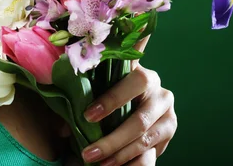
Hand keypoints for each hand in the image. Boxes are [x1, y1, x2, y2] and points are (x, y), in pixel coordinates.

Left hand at [80, 36, 177, 164]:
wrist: (139, 102)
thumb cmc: (113, 92)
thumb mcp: (102, 88)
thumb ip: (86, 99)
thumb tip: (63, 127)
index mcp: (142, 74)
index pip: (133, 82)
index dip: (112, 99)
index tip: (88, 116)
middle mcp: (161, 93)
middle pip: (139, 120)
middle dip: (112, 140)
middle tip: (88, 154)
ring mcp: (168, 115)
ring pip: (144, 140)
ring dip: (119, 155)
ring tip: (98, 164)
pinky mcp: (169, 133)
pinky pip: (152, 155)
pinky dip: (131, 164)